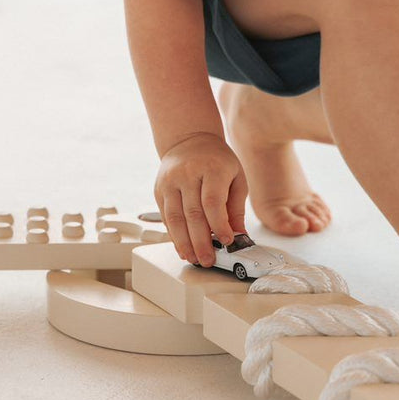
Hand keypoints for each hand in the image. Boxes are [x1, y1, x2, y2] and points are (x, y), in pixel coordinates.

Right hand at [154, 132, 248, 265]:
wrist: (189, 140)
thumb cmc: (216, 160)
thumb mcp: (236, 178)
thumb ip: (236, 208)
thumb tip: (239, 235)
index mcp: (211, 168)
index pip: (212, 202)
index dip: (219, 224)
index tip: (227, 241)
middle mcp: (187, 174)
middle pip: (192, 214)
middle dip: (201, 241)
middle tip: (208, 259)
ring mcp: (170, 182)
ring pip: (175, 218)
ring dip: (184, 243)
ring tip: (194, 258)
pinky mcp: (159, 191)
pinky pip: (166, 218)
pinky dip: (174, 236)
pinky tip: (183, 248)